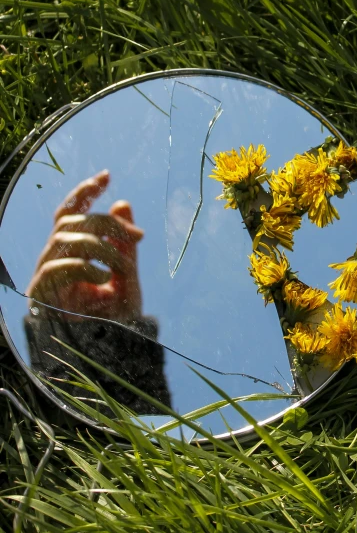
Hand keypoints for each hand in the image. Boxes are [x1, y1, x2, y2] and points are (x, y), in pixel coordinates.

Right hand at [27, 170, 143, 320]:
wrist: (112, 356)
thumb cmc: (116, 318)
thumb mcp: (126, 275)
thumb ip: (124, 244)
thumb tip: (123, 202)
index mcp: (72, 253)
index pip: (70, 213)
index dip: (84, 192)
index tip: (107, 176)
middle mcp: (54, 260)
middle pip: (70, 222)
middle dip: (107, 223)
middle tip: (139, 236)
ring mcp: (45, 278)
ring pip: (64, 240)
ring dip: (99, 246)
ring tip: (120, 265)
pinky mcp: (41, 297)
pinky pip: (55, 269)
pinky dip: (82, 267)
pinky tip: (103, 277)